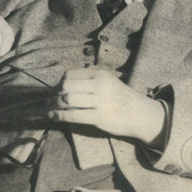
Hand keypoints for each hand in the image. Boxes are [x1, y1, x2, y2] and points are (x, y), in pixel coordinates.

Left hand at [49, 68, 165, 143]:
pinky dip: (59, 116)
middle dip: (54, 94)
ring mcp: (99, 101)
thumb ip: (90, 81)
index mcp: (100, 75)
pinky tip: (54, 117)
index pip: (70, 74)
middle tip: (50, 101)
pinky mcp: (98, 117)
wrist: (142, 114)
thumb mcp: (109, 82)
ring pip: (67, 100)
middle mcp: (99, 85)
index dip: (59, 83)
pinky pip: (72, 115)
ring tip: (49, 110)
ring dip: (54, 105)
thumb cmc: (123, 99)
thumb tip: (63, 86)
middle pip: (66, 86)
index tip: (57, 91)